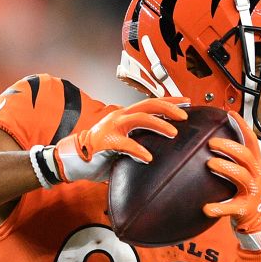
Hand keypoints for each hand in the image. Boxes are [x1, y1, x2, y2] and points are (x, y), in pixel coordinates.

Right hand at [32, 96, 187, 185]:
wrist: (73, 159)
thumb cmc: (99, 153)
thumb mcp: (123, 143)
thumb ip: (138, 140)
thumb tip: (160, 148)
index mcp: (124, 115)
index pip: (151, 103)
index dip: (170, 102)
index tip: (188, 103)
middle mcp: (119, 116)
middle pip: (149, 104)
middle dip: (169, 107)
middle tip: (185, 115)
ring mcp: (112, 127)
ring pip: (140, 118)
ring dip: (159, 124)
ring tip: (173, 132)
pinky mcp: (106, 141)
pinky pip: (126, 144)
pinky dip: (139, 150)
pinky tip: (148, 157)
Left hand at [204, 111, 260, 250]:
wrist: (258, 221)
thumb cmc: (246, 193)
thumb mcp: (246, 173)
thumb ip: (236, 158)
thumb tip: (216, 138)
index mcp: (256, 165)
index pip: (252, 141)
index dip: (242, 127)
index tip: (230, 114)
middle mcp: (257, 176)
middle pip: (247, 156)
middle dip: (230, 147)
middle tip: (211, 143)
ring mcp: (252, 193)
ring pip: (242, 176)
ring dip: (226, 168)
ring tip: (209, 163)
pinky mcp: (245, 209)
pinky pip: (231, 208)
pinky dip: (219, 208)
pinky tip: (206, 208)